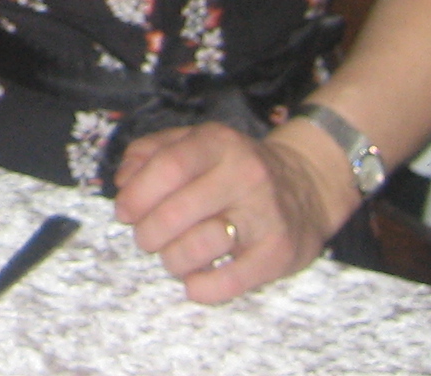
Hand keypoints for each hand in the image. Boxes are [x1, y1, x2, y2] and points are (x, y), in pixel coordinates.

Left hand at [111, 120, 354, 302]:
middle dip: (148, 233)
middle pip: (175, 212)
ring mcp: (265, 215)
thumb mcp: (196, 142)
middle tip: (146, 238)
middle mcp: (245, 175)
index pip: (167, 167)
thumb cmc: (235, 166)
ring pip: (199, 247)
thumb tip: (122, 182)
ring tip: (173, 256)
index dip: (137, 195)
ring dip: (172, 260)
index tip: (124, 212)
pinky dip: (202, 287)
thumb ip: (151, 152)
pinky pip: (230, 280)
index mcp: (218, 143)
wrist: (308, 184)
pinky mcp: (279, 253)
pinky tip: (194, 281)